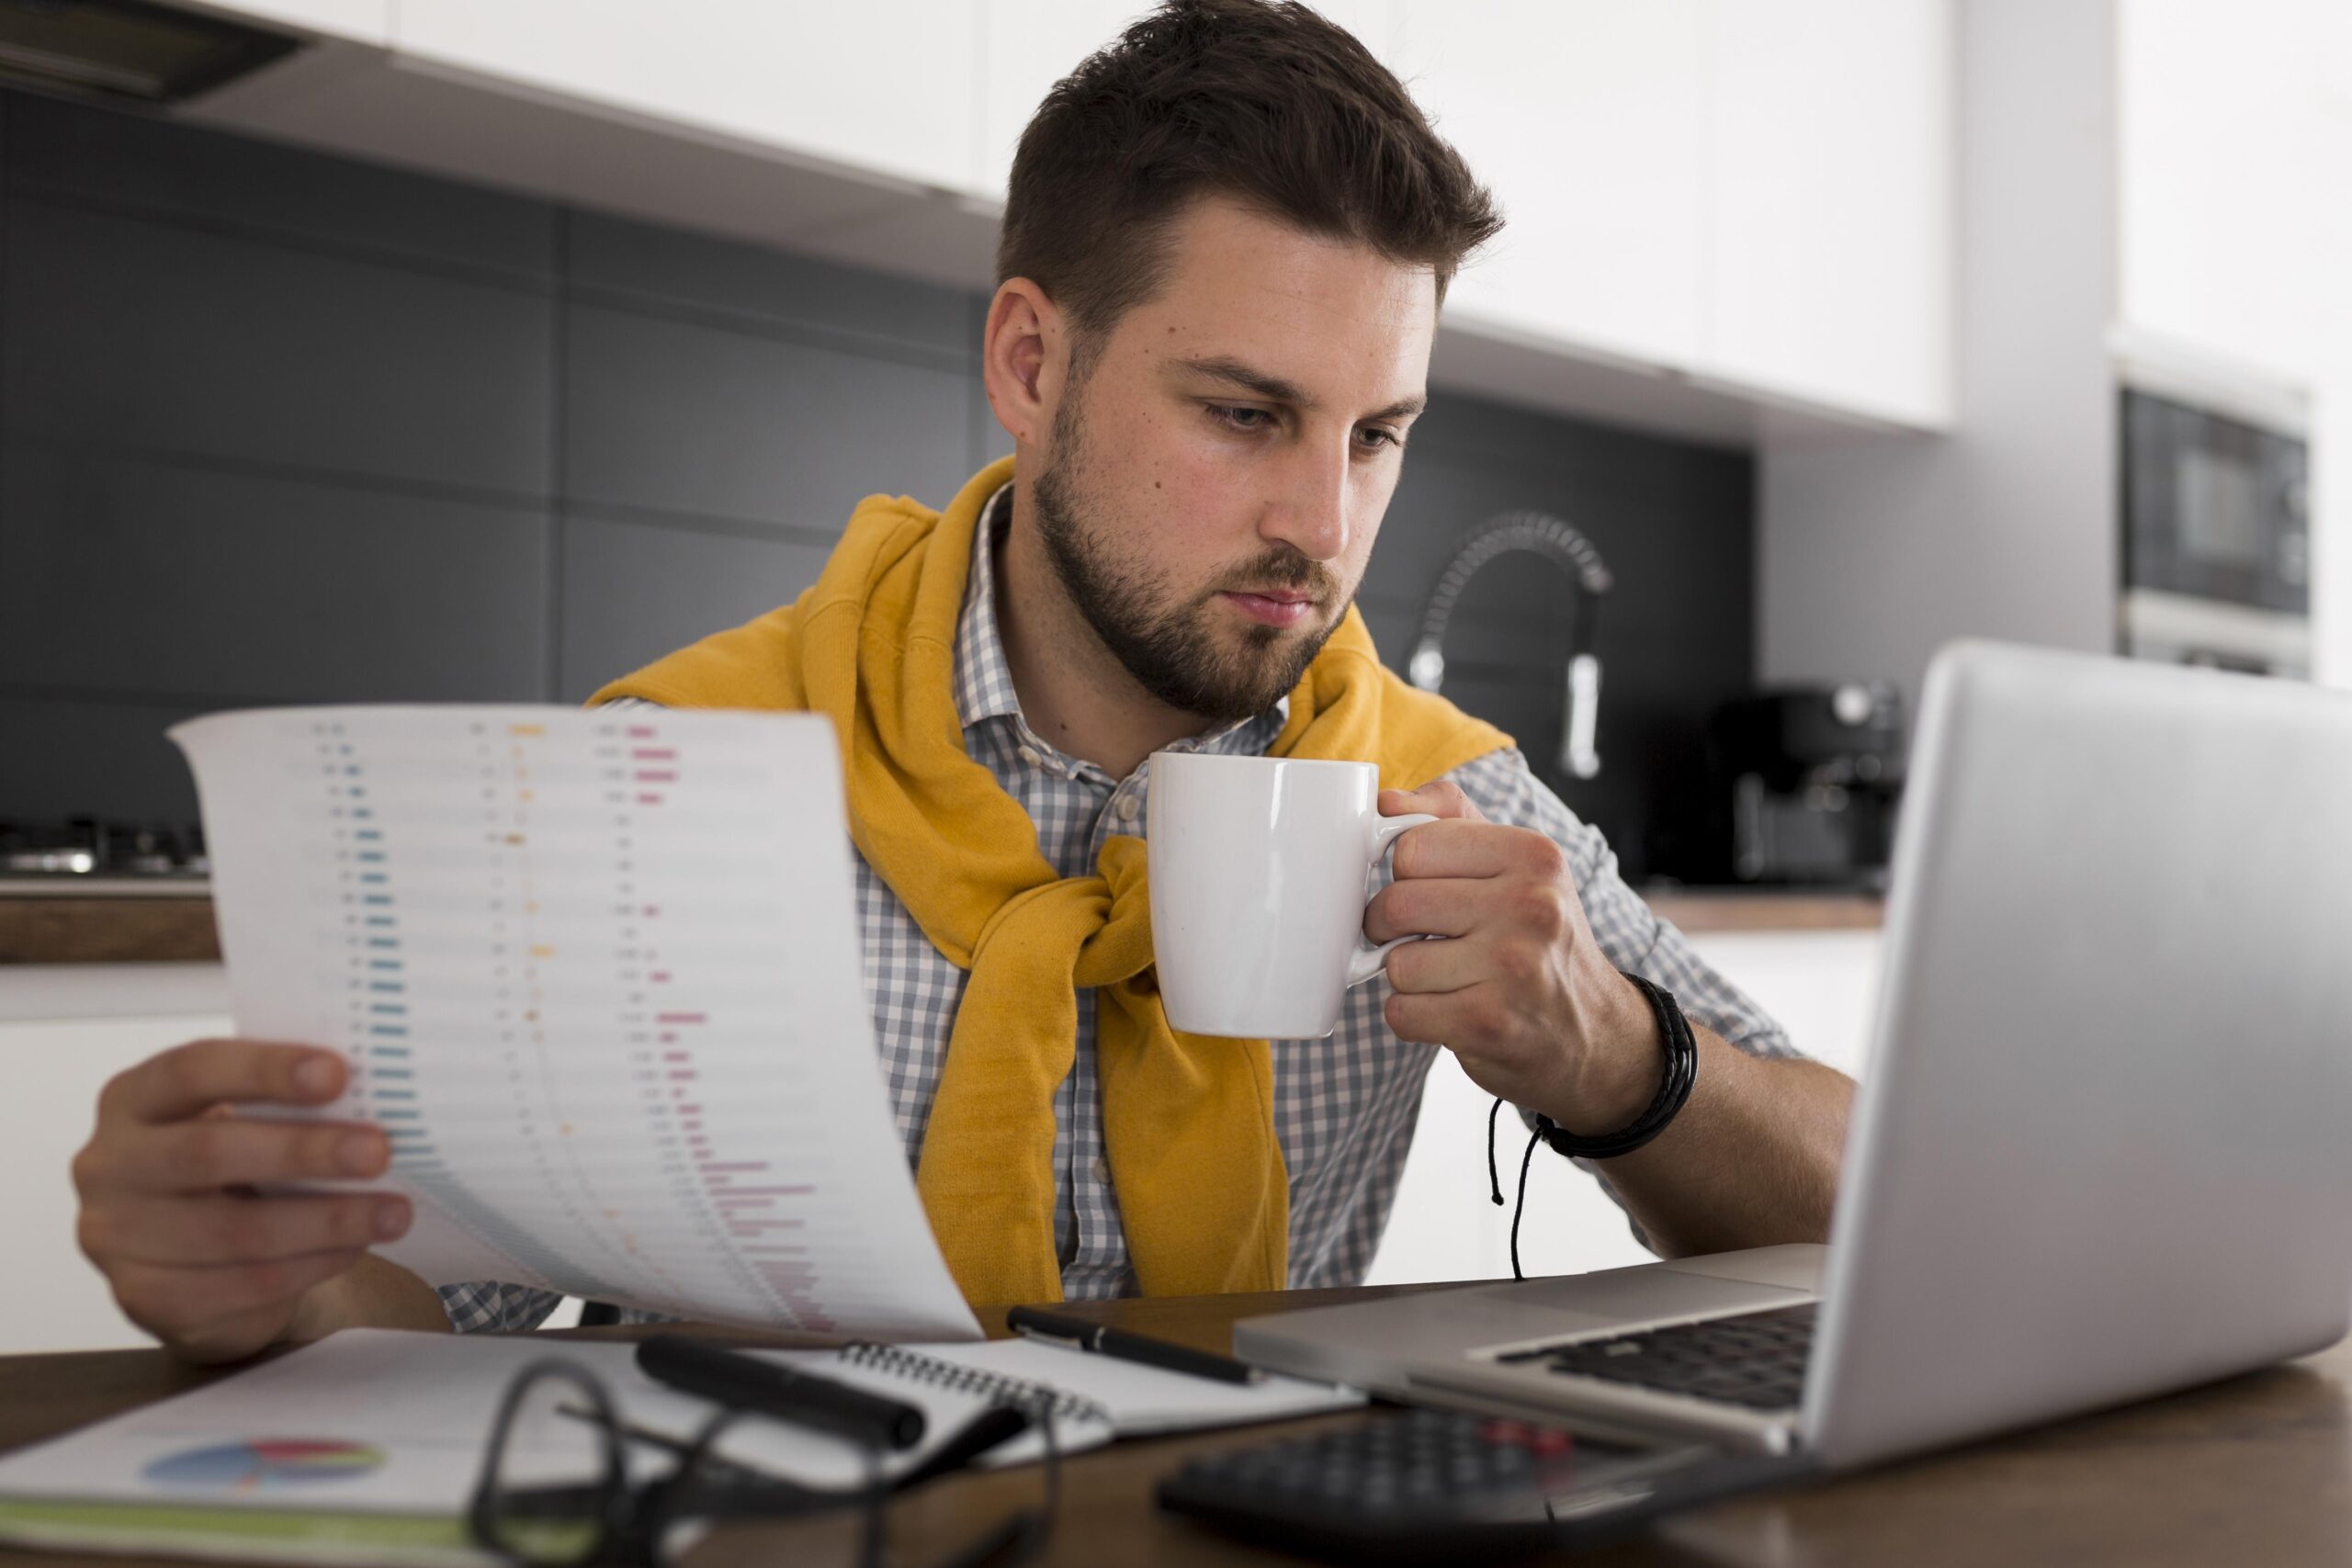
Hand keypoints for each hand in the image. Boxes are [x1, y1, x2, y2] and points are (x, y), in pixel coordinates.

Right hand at [71, 1039, 410, 1361]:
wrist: (197, 1260)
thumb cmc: (231, 1166)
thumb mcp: (239, 1121)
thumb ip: (280, 1104)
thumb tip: (373, 1094)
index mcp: (132, 1099)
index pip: (191, 1071)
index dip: (265, 1070)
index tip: (338, 1074)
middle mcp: (109, 1166)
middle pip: (208, 1153)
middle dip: (304, 1151)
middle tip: (378, 1151)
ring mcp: (117, 1238)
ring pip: (234, 1231)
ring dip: (327, 1220)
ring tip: (392, 1212)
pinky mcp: (145, 1300)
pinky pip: (243, 1284)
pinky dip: (312, 1265)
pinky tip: (354, 1248)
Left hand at [1364, 782, 1660, 1133]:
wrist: (1595, 1033)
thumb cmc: (1541, 941)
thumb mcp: (1517, 865)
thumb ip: (1451, 819)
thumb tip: (1387, 801)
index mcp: (1533, 855)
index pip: (1414, 845)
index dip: (1404, 873)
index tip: (1423, 890)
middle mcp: (1530, 907)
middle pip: (1397, 903)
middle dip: (1390, 926)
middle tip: (1418, 938)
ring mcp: (1512, 969)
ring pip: (1395, 963)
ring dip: (1407, 978)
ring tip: (1449, 977)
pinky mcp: (1489, 1025)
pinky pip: (1401, 1012)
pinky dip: (1412, 1016)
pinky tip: (1449, 1011)